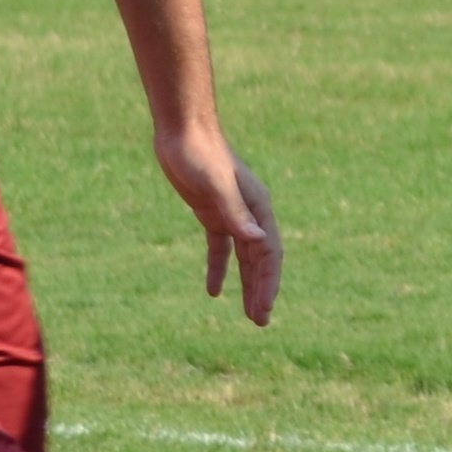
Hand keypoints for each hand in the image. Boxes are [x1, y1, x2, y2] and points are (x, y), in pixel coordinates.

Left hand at [157, 127, 281, 324]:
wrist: (182, 130)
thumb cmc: (200, 155)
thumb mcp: (216, 187)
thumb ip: (237, 215)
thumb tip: (259, 242)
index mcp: (258, 207)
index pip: (269, 253)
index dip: (268, 282)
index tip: (263, 309)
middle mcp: (250, 213)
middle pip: (260, 259)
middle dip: (262, 290)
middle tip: (260, 321)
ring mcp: (231, 213)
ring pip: (244, 257)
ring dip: (247, 284)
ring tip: (248, 313)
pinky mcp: (211, 212)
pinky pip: (220, 247)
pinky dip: (219, 268)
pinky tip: (213, 291)